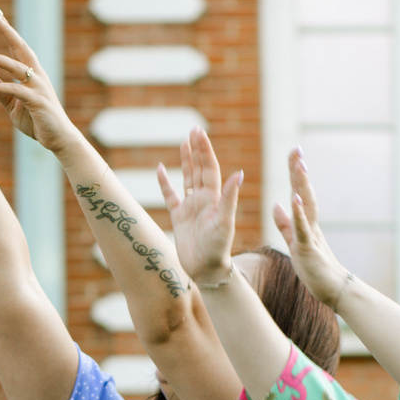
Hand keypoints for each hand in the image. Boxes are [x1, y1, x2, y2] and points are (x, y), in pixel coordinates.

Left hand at [0, 10, 81, 154]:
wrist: (59, 139)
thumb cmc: (37, 121)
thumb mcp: (13, 104)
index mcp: (32, 73)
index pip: (18, 47)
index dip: (7, 30)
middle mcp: (37, 75)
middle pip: (21, 47)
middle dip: (7, 30)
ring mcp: (39, 87)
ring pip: (16, 66)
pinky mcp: (37, 101)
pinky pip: (14, 91)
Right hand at [153, 126, 246, 288]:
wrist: (206, 269)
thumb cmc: (218, 247)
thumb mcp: (225, 221)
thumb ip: (230, 197)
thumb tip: (239, 173)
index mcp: (214, 197)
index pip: (209, 168)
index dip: (204, 150)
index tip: (199, 133)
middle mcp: (203, 199)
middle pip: (199, 168)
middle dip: (196, 150)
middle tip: (193, 130)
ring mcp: (191, 207)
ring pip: (187, 178)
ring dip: (185, 161)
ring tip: (183, 143)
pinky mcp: (179, 217)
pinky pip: (170, 195)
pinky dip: (165, 183)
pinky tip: (160, 169)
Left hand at [274, 148, 356, 311]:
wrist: (333, 290)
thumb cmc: (314, 268)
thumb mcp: (295, 242)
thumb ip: (285, 224)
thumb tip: (276, 205)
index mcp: (306, 222)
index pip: (299, 192)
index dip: (295, 174)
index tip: (293, 154)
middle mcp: (310, 224)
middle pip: (304, 192)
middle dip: (299, 171)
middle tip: (296, 149)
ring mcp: (311, 234)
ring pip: (306, 205)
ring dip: (302, 185)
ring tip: (299, 166)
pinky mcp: (308, 248)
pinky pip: (302, 228)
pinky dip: (297, 213)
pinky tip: (293, 198)